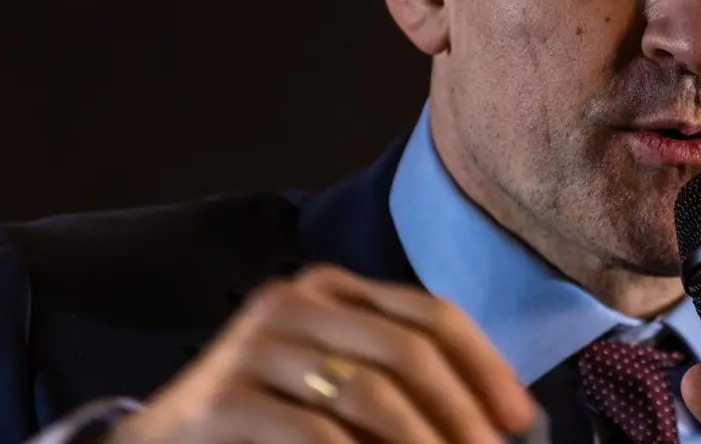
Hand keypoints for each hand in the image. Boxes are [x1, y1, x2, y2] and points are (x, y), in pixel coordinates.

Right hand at [108, 265, 539, 443]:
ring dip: (422, 442)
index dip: (485, 367)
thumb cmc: (268, 417)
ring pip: (369, 393)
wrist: (162, 442)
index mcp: (333, 288)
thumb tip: (498, 417)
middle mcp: (294, 302)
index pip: (431, 314)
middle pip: (408, 350)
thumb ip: (402, 384)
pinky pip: (315, 434)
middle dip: (461, 412)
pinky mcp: (222, 400)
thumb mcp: (337, 383)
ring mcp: (253, 346)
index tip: (521, 420)